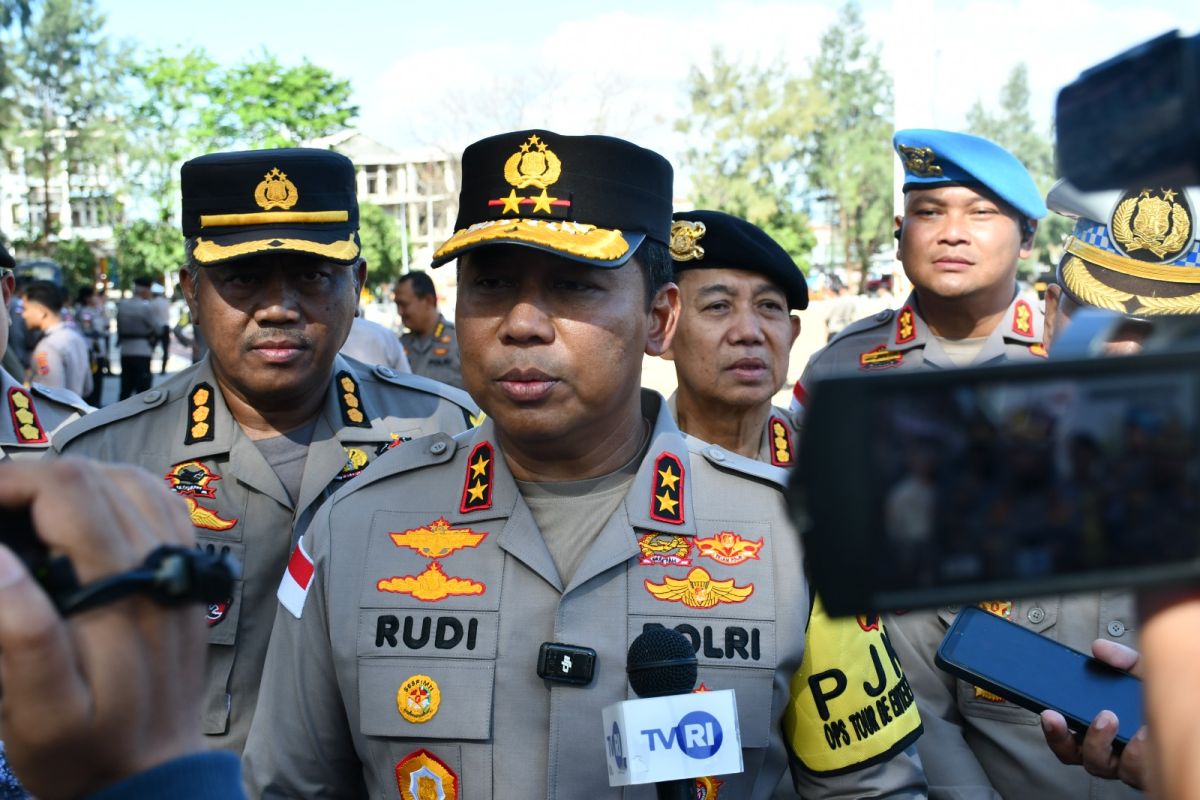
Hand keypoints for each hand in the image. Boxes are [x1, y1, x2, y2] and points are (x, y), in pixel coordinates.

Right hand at [0, 459, 202, 799]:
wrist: (157, 775)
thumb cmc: (87, 750)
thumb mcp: (38, 711)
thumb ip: (20, 633)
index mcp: (120, 592)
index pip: (68, 492)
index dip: (11, 480)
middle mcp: (160, 568)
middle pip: (98, 478)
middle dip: (32, 477)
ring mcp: (179, 567)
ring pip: (132, 481)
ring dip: (74, 481)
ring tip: (24, 506)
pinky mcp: (186, 575)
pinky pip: (160, 505)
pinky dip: (117, 491)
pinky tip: (83, 511)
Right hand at [1039, 639, 1148, 789]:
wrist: (1190, 709)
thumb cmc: (1159, 697)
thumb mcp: (1141, 672)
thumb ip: (1120, 658)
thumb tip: (1099, 648)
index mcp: (1095, 727)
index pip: (1064, 735)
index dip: (1053, 728)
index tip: (1050, 713)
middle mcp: (1105, 750)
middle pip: (1072, 755)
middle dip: (1065, 737)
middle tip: (1078, 714)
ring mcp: (1123, 765)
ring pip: (1098, 765)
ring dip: (1100, 742)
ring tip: (1111, 718)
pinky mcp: (1144, 773)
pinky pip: (1133, 771)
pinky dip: (1136, 751)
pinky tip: (1143, 731)